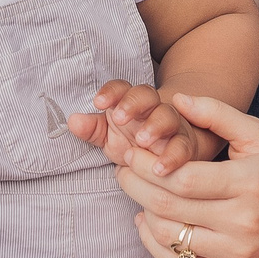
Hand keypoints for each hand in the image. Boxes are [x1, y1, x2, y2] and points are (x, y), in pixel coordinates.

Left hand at [68, 80, 218, 176]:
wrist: (171, 152)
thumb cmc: (134, 142)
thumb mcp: (110, 137)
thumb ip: (93, 129)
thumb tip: (72, 120)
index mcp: (131, 102)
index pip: (121, 88)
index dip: (111, 92)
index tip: (98, 102)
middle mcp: (152, 108)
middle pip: (146, 95)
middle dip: (133, 104)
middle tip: (120, 118)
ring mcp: (172, 124)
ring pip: (167, 116)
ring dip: (155, 127)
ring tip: (141, 141)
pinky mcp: (186, 145)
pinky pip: (182, 147)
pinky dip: (172, 157)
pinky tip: (160, 169)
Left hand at [116, 93, 258, 257]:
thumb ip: (219, 114)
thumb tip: (178, 98)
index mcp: (251, 184)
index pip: (185, 179)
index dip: (149, 165)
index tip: (133, 151)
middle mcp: (243, 223)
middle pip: (170, 207)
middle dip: (135, 184)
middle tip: (122, 168)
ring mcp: (236, 254)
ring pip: (169, 237)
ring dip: (143, 211)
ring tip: (136, 191)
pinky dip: (153, 243)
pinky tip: (148, 221)